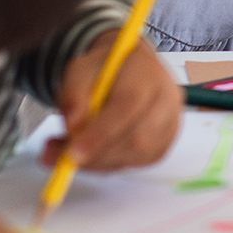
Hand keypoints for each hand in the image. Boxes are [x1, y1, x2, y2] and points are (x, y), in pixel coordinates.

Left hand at [43, 30, 180, 170]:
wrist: (129, 68)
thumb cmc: (105, 69)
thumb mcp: (79, 70)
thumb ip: (73, 96)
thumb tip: (73, 128)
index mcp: (147, 74)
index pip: (128, 107)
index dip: (100, 133)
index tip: (72, 153)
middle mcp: (166, 99)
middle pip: (137, 138)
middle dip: (97, 155)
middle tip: (63, 160)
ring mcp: (170, 124)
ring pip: (136, 156)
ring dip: (99, 162)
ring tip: (70, 153)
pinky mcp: (164, 143)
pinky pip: (136, 163)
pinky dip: (109, 165)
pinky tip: (94, 153)